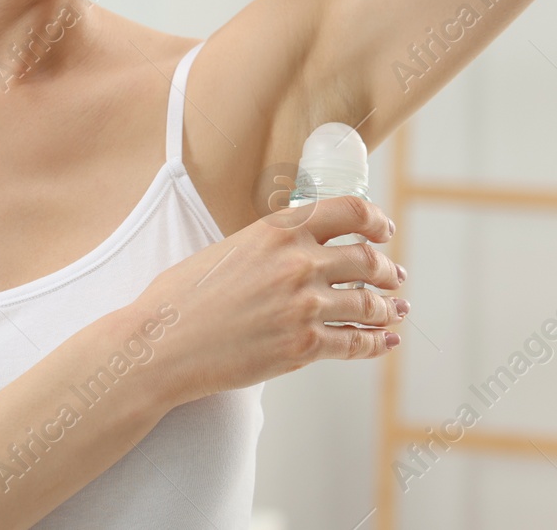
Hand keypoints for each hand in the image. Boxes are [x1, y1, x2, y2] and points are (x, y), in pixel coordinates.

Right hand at [127, 194, 407, 405]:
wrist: (161, 343)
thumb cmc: (181, 298)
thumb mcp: (227, 250)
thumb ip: (267, 246)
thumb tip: (294, 250)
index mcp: (278, 230)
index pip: (348, 210)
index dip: (375, 220)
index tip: (383, 230)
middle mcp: (298, 261)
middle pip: (367, 259)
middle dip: (387, 269)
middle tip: (395, 276)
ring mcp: (304, 305)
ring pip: (368, 303)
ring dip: (388, 307)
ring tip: (395, 310)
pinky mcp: (304, 345)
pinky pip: (356, 342)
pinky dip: (377, 343)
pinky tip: (385, 341)